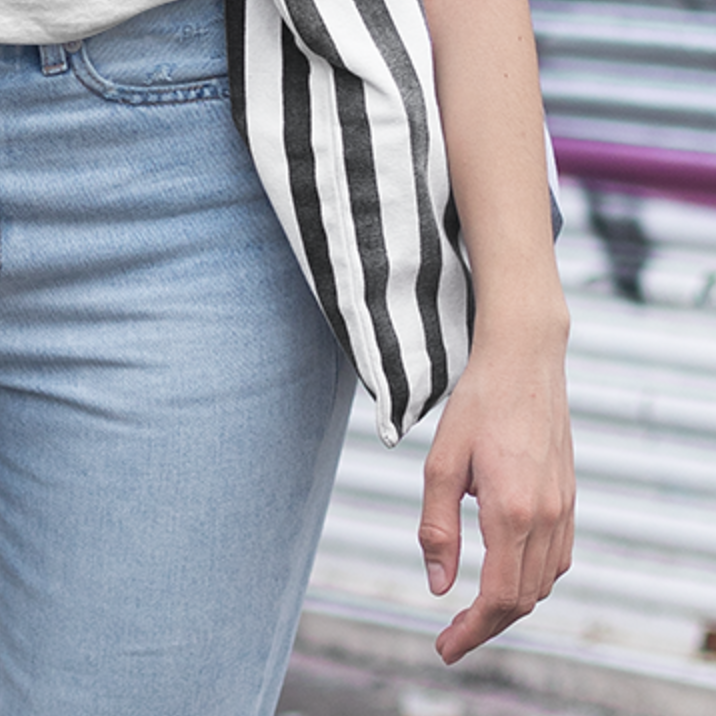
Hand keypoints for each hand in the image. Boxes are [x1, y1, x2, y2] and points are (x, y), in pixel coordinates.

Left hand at [419, 325, 573, 662]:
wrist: (525, 359)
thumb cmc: (477, 403)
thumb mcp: (441, 462)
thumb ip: (437, 527)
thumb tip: (438, 585)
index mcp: (511, 511)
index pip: (497, 598)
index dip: (470, 631)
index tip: (444, 647)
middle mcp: (544, 517)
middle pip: (521, 600)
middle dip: (485, 627)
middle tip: (450, 638)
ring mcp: (562, 508)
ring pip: (542, 584)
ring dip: (509, 606)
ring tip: (472, 610)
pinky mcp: (568, 498)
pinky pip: (556, 559)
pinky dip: (532, 579)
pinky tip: (505, 571)